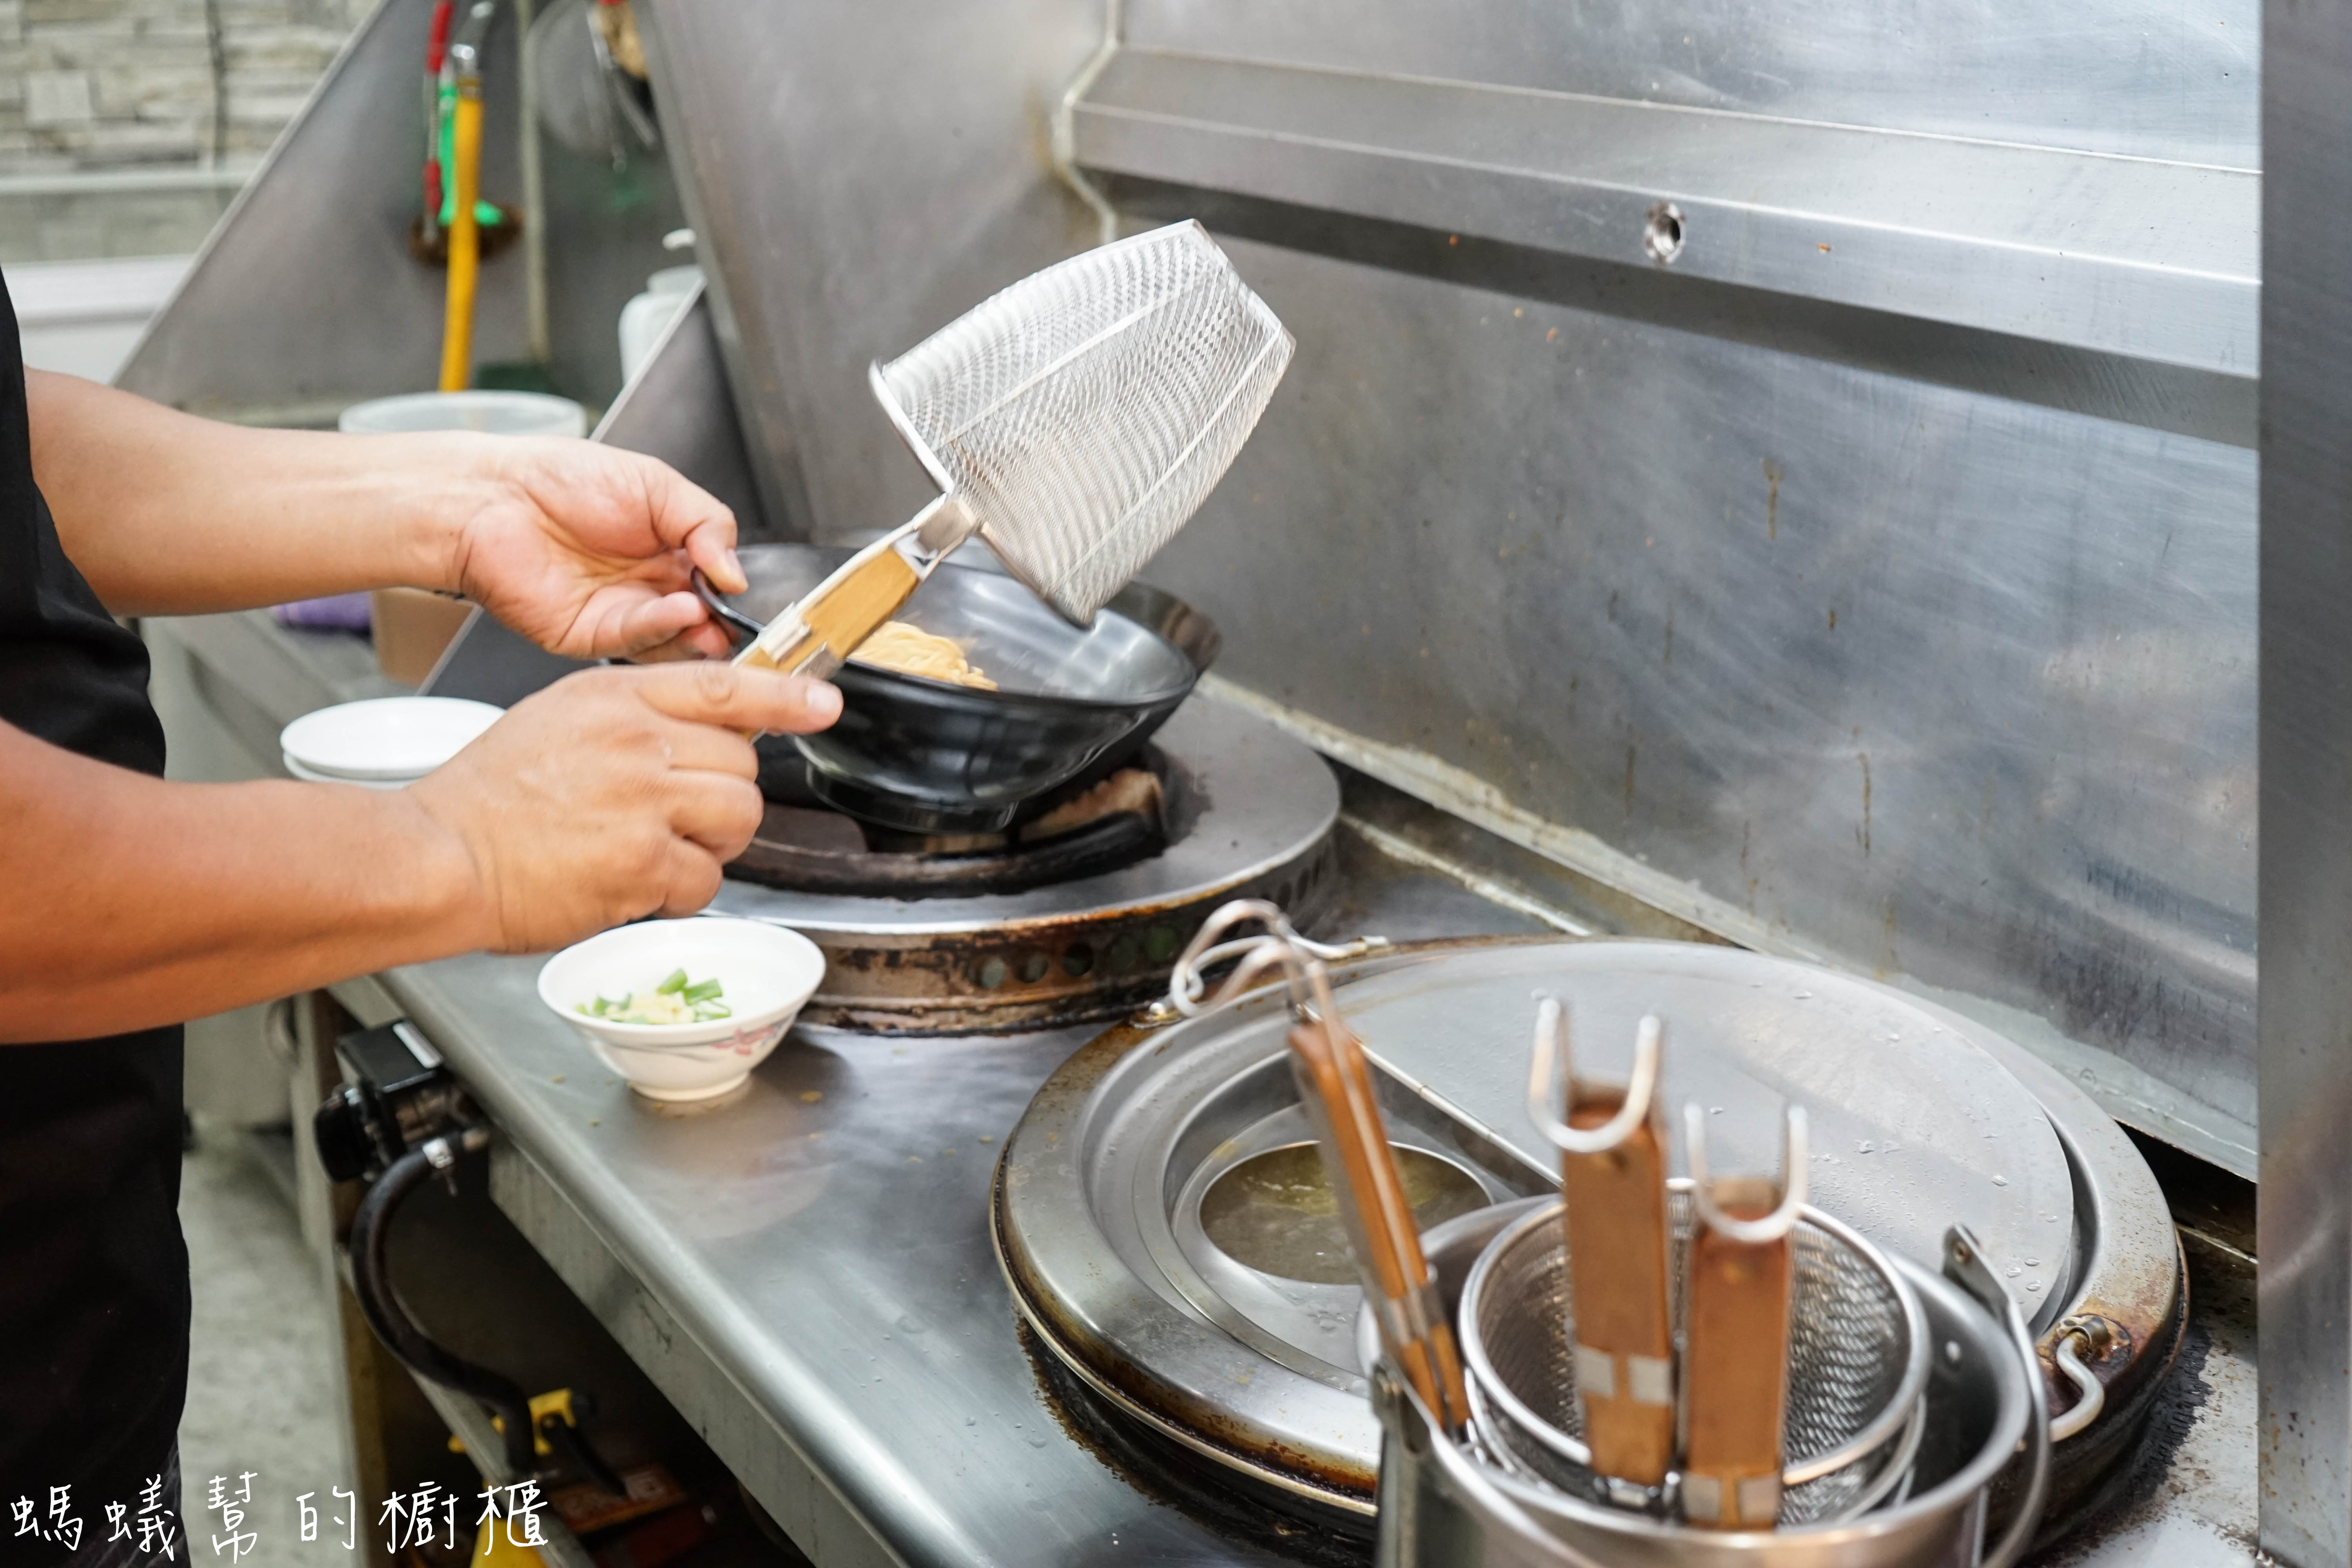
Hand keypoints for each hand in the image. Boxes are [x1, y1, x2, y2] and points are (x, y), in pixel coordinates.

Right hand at [407, 662, 839, 951]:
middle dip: (725, 796)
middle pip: (743, 764)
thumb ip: (635, 719)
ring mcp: (642, 802)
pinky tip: (642, 886)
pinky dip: (685, 891)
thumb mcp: (560, 721)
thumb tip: (706, 734)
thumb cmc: (488, 798)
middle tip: (680, 816)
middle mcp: (636, 742)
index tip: (824, 704)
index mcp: (615, 699)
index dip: (785, 696)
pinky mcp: (641, 862)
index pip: (724, 685)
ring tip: (663, 851)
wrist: (438, 855)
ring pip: (739, 818)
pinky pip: (706, 878)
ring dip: (715, 843)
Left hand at [444, 436, 749, 662]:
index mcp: (666, 551)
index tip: (741, 589)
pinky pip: (632, 641)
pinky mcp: (588, 637)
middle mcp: (645, 588)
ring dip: (696, 632)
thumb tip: (735, 571)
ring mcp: (618, 615)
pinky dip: (661, 628)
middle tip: (737, 620)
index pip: (714, 584)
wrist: (492, 495)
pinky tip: (680, 610)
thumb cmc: (561, 478)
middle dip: (721, 624)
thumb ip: (707, 523)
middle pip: (700, 621)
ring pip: (672, 641)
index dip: (730, 590)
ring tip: (709, 614)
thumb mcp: (657, 484)